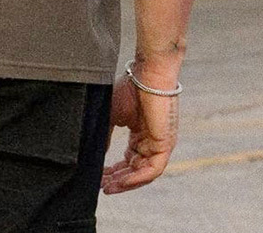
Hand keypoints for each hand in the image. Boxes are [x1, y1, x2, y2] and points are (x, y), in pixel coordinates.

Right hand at [101, 71, 178, 193]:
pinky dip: (137, 178)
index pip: (129, 160)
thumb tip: (97, 153)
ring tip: (109, 187)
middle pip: (135, 169)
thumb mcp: (112, 115)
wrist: (147, 75)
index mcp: (141, 135)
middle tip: (101, 186)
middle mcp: (151, 142)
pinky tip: (122, 181)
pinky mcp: (165, 144)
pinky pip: (152, 169)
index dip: (114, 171)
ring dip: (126, 182)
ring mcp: (159, 145)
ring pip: (144, 173)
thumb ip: (106, 135)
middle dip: (118, 180)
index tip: (99, 177)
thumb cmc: (130, 88)